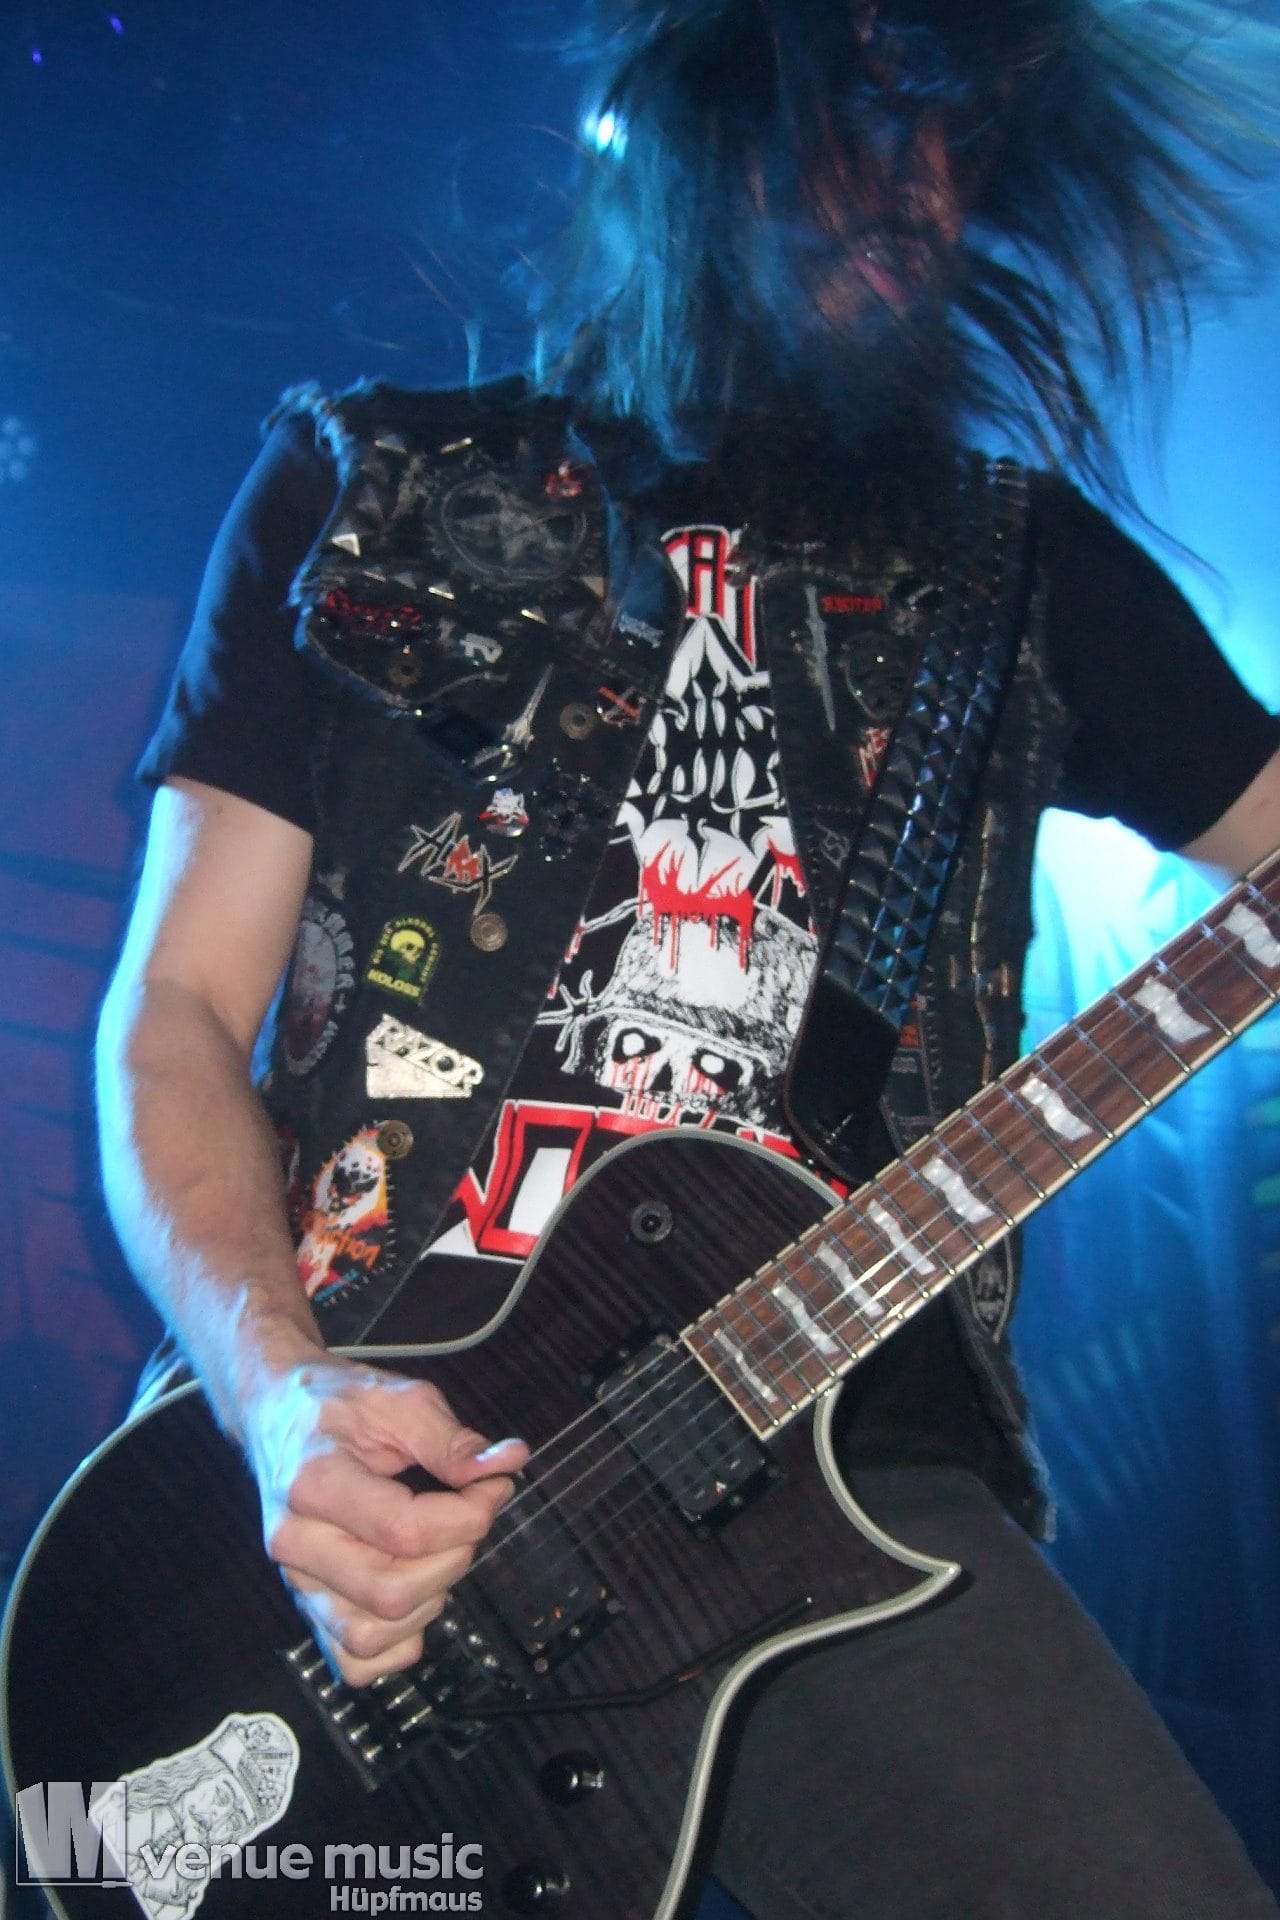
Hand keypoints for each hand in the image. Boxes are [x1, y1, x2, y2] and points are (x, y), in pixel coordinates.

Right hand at [239, 1349, 527, 1685]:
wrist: (276, 1414)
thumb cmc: (335, 1406)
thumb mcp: (397, 1400)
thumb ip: (452, 1440)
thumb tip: (506, 1464)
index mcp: (314, 1484)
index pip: (406, 1531)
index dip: (470, 1513)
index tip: (493, 1483)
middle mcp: (296, 1543)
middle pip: (391, 1592)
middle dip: (454, 1556)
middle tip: (470, 1514)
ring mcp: (297, 1581)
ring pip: (371, 1636)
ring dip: (428, 1600)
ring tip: (440, 1550)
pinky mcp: (307, 1606)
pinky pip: (355, 1662)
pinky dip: (397, 1643)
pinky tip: (416, 1593)